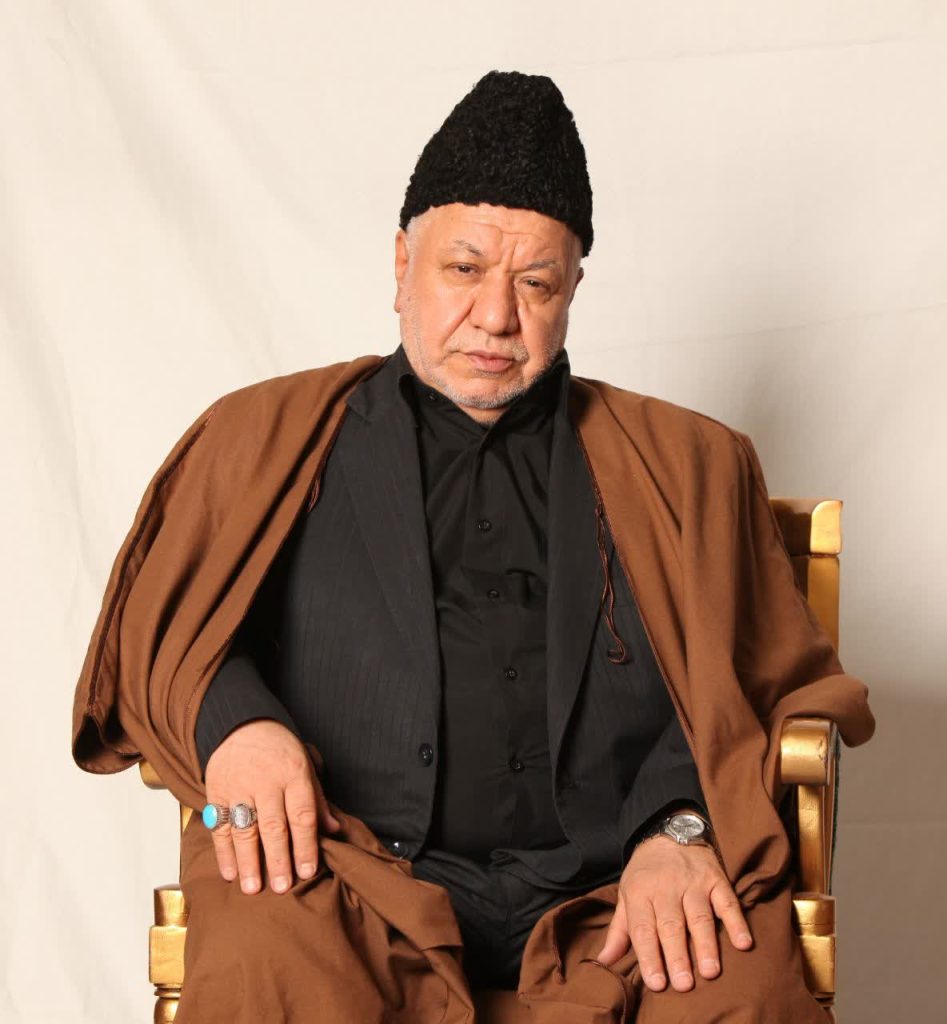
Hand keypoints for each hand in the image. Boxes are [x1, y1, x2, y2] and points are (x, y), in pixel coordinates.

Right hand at [203, 719, 342, 894]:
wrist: (241, 725)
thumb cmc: (280, 751)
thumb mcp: (306, 767)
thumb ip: (317, 800)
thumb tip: (334, 830)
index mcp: (294, 774)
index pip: (302, 814)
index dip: (305, 845)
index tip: (307, 872)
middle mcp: (266, 781)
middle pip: (274, 826)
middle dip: (278, 859)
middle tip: (283, 887)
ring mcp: (239, 787)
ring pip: (245, 829)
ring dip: (249, 862)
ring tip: (253, 888)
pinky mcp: (216, 792)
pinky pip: (220, 826)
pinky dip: (224, 852)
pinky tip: (230, 873)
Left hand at [594, 836, 752, 991]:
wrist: (668, 832)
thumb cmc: (646, 874)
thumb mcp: (626, 895)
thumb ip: (619, 931)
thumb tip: (604, 961)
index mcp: (640, 893)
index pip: (643, 928)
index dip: (649, 956)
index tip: (656, 984)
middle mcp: (666, 887)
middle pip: (671, 925)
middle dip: (677, 956)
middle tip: (683, 984)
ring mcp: (693, 883)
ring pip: (699, 916)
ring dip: (706, 945)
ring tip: (710, 972)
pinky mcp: (716, 879)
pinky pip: (728, 902)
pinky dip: (736, 922)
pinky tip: (743, 943)